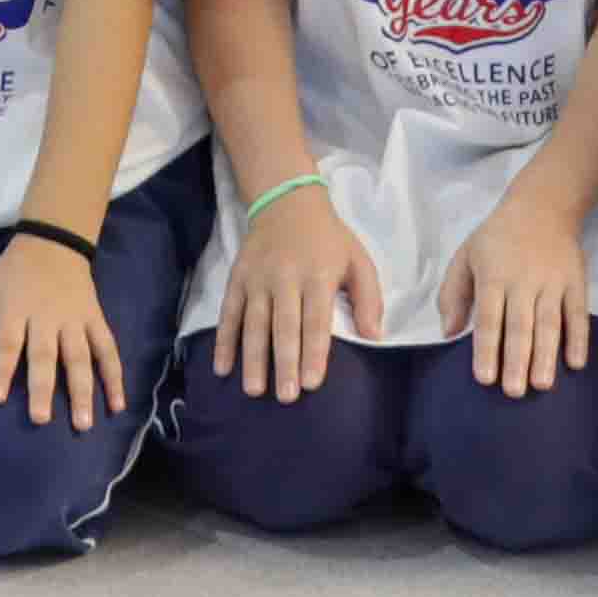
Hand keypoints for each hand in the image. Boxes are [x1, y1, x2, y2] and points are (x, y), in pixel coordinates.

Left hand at [0, 231, 121, 428]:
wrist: (55, 242)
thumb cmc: (10, 274)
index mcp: (15, 309)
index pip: (7, 342)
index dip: (0, 369)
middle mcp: (46, 317)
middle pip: (45, 355)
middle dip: (42, 388)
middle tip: (40, 420)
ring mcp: (75, 320)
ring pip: (81, 357)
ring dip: (83, 391)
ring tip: (83, 424)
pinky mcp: (95, 320)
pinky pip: (108, 350)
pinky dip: (115, 377)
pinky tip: (118, 405)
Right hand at [219, 180, 383, 401]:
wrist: (286, 200)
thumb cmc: (328, 238)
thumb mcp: (358, 260)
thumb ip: (368, 298)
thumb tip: (374, 336)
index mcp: (318, 274)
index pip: (316, 319)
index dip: (314, 351)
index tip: (312, 382)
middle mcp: (286, 277)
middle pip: (284, 325)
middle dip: (284, 361)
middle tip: (285, 396)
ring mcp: (258, 278)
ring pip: (254, 322)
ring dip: (253, 358)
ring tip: (254, 390)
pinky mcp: (237, 277)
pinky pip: (229, 312)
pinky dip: (224, 340)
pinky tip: (223, 366)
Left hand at [435, 183, 597, 399]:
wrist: (543, 205)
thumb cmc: (497, 238)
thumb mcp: (466, 255)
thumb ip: (453, 293)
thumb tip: (449, 332)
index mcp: (494, 275)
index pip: (490, 317)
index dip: (487, 348)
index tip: (484, 378)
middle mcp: (523, 281)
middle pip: (520, 325)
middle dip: (517, 360)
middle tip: (514, 392)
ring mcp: (553, 282)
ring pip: (549, 323)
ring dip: (546, 355)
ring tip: (541, 385)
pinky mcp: (576, 282)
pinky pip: (578, 313)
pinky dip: (579, 338)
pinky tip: (576, 363)